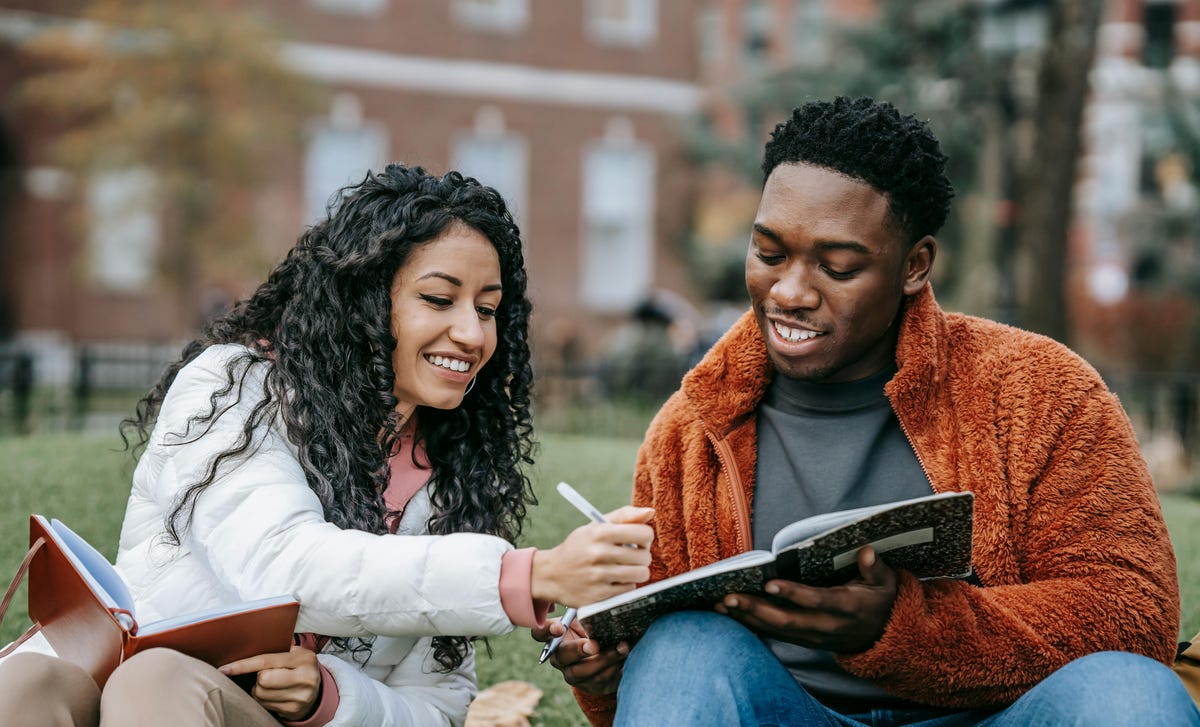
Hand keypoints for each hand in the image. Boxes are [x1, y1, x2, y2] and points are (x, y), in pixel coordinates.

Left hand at [219, 645, 321, 720]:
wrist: (317, 688)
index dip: (244, 665)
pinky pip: (265, 705)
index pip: (267, 661)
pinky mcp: (293, 710)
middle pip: (262, 680)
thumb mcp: (295, 653)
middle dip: (258, 677)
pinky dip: (264, 699)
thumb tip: (244, 649)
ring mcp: (300, 697)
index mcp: (304, 659)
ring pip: (261, 694)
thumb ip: (277, 650)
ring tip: (270, 684)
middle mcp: (305, 679)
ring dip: (259, 689)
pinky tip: (273, 694)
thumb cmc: (299, 666)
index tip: (225, 669)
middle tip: (265, 674)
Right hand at [531, 506, 653, 606]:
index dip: (645, 537)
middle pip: (645, 556)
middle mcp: (598, 554)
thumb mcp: (596, 526)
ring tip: (625, 568)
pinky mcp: (599, 596)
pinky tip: (614, 580)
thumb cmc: (580, 547)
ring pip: (640, 574)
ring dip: (637, 572)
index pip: (644, 533)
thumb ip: (624, 516)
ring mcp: (598, 576)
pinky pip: (629, 590)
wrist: (551, 574)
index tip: (638, 540)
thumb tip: (650, 512)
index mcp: (600, 532)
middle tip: (630, 556)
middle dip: (642, 556)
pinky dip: (626, 585)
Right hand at [531, 613, 627, 694]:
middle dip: (578, 650)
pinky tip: (624, 655)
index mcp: (554, 637)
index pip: (540, 633)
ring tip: (621, 648)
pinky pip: (599, 680)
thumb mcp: (587, 619)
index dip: (546, 631)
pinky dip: (613, 667)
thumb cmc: (592, 629)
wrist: (607, 653)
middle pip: (562, 656)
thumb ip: (586, 613)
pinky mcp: (589, 685)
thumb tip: (597, 604)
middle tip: (594, 644)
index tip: (559, 627)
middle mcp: (559, 657)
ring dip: (603, 659)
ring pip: (582, 671)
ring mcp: (572, 674)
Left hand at [715, 546, 897, 653]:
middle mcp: (827, 626)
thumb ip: (876, 568)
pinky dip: (751, 625)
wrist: (883, 637)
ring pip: (776, 631)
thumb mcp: (886, 584)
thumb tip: (866, 551)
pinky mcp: (804, 640)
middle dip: (756, 609)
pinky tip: (730, 615)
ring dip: (747, 617)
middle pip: (787, 621)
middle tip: (729, 596)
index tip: (769, 582)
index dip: (793, 594)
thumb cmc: (880, 602)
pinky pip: (775, 635)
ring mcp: (814, 636)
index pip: (816, 601)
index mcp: (846, 608)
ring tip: (720, 604)